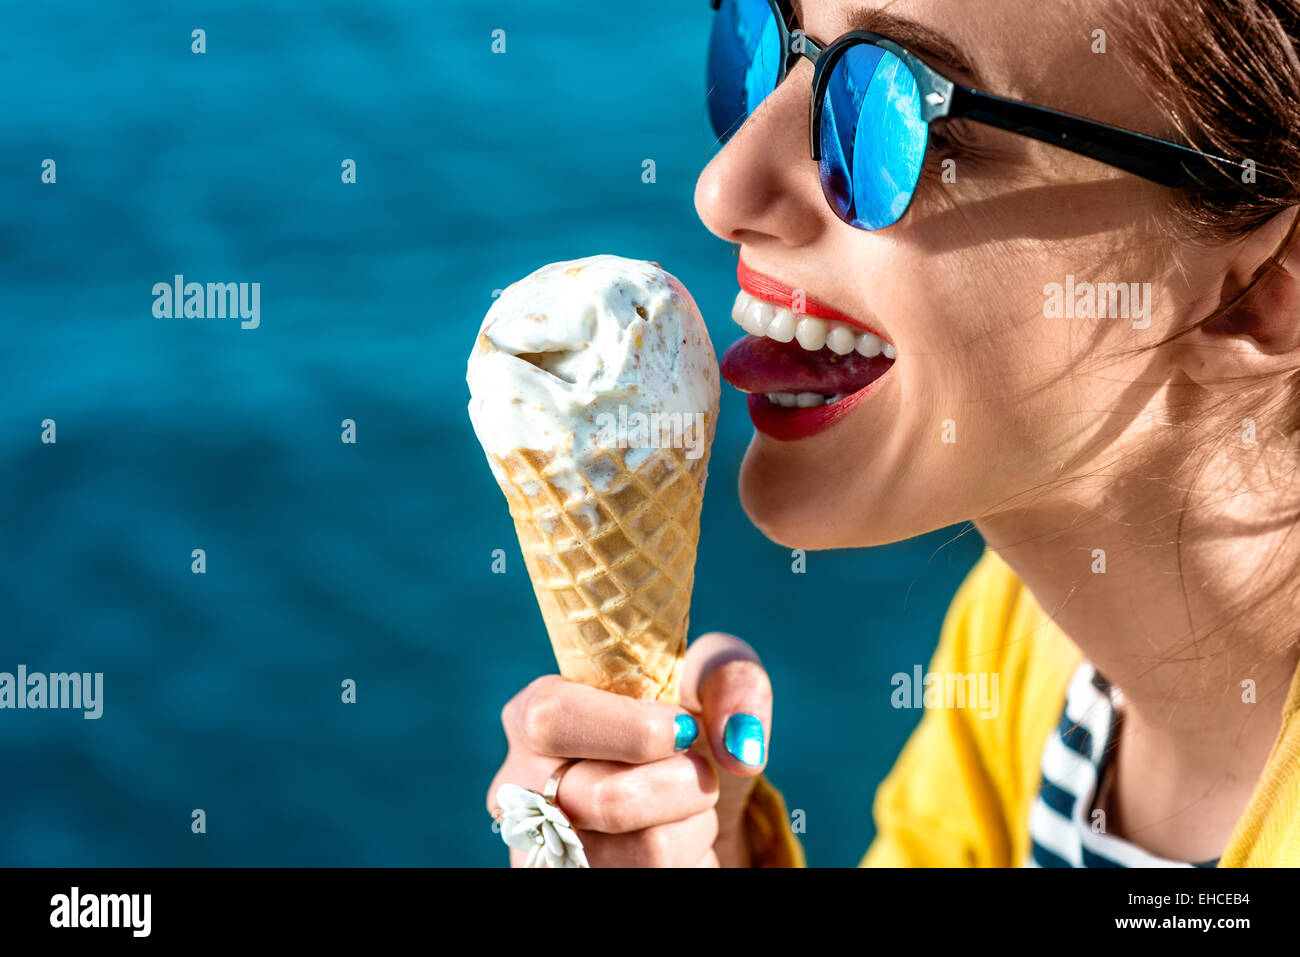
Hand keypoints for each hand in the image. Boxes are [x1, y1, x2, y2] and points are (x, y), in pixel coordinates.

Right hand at [487, 632, 772, 866]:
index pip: (553, 717)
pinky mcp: (574, 885)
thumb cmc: (686, 725)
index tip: (685, 729)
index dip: (632, 728)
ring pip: (646, 852)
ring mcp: (544, 853)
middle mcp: (523, 788)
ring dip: (694, 826)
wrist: (687, 801)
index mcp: (536, 714)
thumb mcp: (709, 677)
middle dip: (683, 784)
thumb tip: (741, 746)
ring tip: (685, 806)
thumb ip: (731, 679)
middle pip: (608, 799)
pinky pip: (660, 881)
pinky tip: (677, 841)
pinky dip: (691, 860)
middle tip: (696, 769)